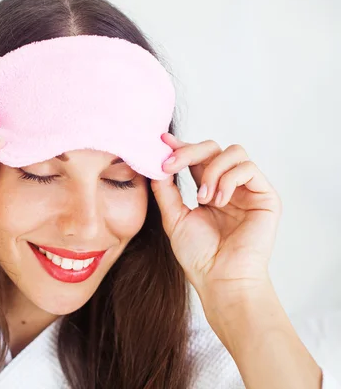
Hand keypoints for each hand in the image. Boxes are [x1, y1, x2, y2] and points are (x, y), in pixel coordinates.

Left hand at [150, 133, 282, 300]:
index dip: (181, 147)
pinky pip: (248, 169)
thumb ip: (166, 190)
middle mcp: (229, 186)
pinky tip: (218, 201)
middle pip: (214, 148)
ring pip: (233, 152)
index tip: (161, 142)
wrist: (219, 279)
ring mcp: (248, 190)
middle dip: (190, 152)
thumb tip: (155, 165)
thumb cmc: (199, 255)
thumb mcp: (174, 217)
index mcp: (208, 190)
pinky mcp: (266, 196)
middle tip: (170, 165)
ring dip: (211, 170)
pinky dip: (228, 180)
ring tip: (202, 198)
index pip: (197, 158)